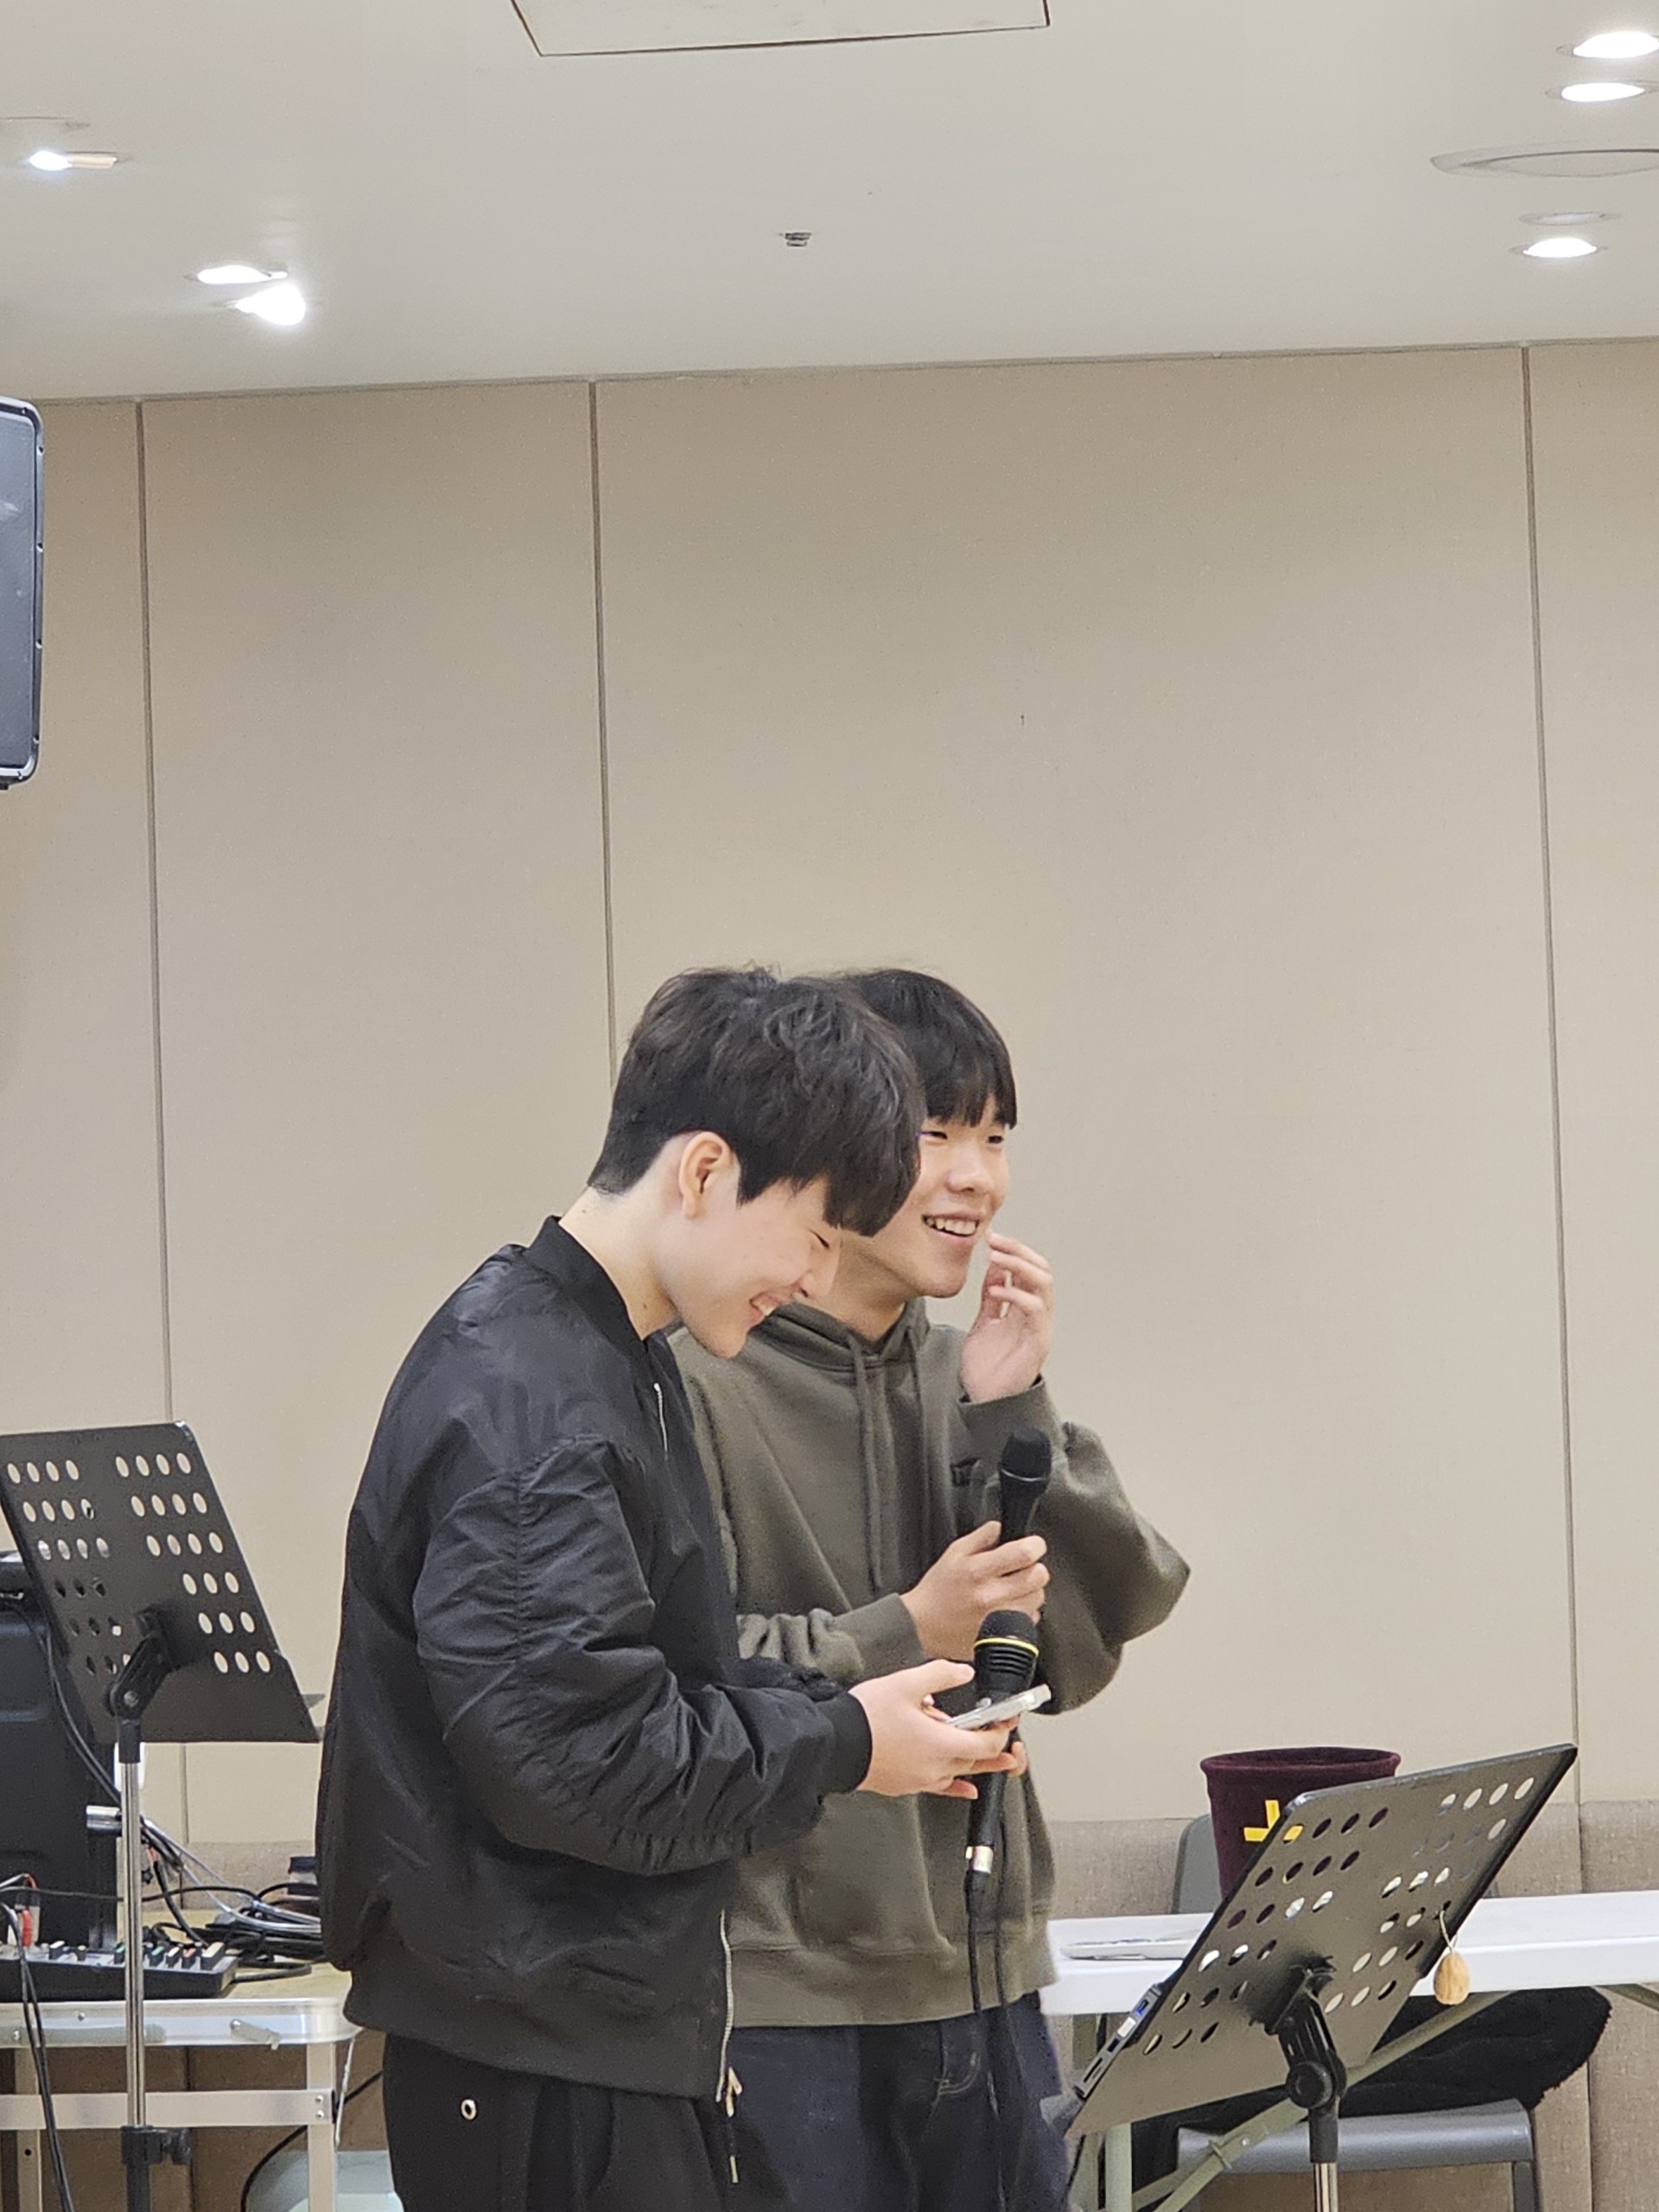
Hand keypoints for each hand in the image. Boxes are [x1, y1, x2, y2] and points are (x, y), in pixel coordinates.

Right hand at [852, 1660, 1027, 1799]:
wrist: (835, 1744)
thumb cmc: (866, 1717)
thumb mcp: (906, 1683)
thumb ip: (940, 1675)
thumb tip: (965, 1673)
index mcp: (941, 1744)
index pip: (986, 1744)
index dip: (1001, 1731)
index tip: (1006, 1720)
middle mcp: (936, 1767)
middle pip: (978, 1762)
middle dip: (995, 1748)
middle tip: (1006, 1736)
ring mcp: (921, 1779)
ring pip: (959, 1772)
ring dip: (974, 1761)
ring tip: (991, 1755)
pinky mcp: (906, 1785)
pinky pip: (941, 1787)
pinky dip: (957, 1786)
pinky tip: (966, 1788)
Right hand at [900, 1521, 1048, 1661]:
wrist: (924, 1626)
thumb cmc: (938, 1590)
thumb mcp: (954, 1553)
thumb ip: (981, 1537)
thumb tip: (1001, 1528)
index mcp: (979, 1571)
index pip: (1024, 1554)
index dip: (1035, 1545)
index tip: (1033, 1545)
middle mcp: (991, 1596)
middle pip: (1038, 1576)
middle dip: (1034, 1567)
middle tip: (1022, 1567)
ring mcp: (998, 1619)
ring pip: (1037, 1598)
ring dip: (1030, 1590)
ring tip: (1011, 1588)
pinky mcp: (1001, 1635)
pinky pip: (1030, 1619)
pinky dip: (1024, 1611)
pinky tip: (1007, 1606)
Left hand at [959, 1234, 1054, 1403]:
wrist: (984, 1400)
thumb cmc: (987, 1366)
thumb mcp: (985, 1321)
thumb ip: (992, 1296)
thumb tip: (994, 1266)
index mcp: (1025, 1308)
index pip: (1029, 1268)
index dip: (1013, 1250)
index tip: (991, 1237)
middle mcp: (1037, 1314)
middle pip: (1041, 1270)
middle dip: (1018, 1251)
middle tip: (994, 1241)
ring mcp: (1040, 1327)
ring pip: (1044, 1284)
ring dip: (1020, 1266)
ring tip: (996, 1258)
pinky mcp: (1038, 1342)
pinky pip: (1036, 1310)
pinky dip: (1017, 1295)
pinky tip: (995, 1291)